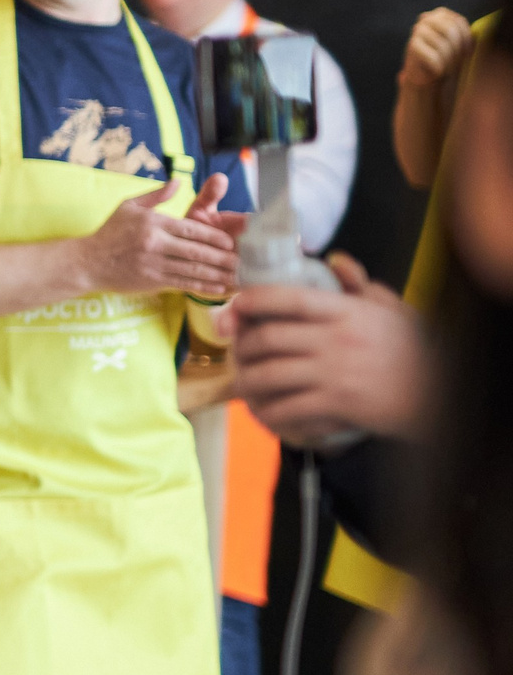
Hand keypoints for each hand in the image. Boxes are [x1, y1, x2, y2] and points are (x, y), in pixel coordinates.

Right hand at [79, 173, 241, 296]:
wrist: (87, 262)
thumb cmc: (109, 232)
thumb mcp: (128, 206)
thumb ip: (156, 196)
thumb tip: (178, 182)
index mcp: (153, 224)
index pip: (190, 229)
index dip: (213, 237)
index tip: (229, 241)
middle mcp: (154, 245)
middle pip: (195, 251)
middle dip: (221, 257)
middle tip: (241, 260)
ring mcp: (153, 265)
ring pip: (192, 269)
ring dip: (216, 273)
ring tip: (236, 275)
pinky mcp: (151, 281)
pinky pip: (182, 283)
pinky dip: (202, 286)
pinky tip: (218, 287)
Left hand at [222, 252, 424, 443]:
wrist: (440, 393)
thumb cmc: (412, 349)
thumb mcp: (391, 309)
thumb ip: (360, 285)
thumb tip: (335, 260)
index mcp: (346, 312)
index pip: (288, 298)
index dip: (252, 300)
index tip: (234, 306)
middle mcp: (336, 340)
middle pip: (267, 338)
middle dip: (241, 346)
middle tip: (234, 352)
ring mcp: (334, 374)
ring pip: (267, 376)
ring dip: (245, 382)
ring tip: (241, 384)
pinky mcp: (337, 405)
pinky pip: (286, 409)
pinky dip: (266, 414)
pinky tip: (263, 413)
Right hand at [397, 6, 472, 94]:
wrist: (425, 77)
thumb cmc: (446, 58)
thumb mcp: (458, 43)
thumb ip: (465, 33)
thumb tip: (475, 32)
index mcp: (441, 14)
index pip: (459, 22)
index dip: (466, 39)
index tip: (467, 53)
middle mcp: (427, 18)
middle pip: (450, 31)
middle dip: (456, 49)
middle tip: (456, 63)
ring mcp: (418, 30)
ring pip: (442, 44)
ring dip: (448, 60)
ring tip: (448, 68)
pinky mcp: (412, 45)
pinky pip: (434, 56)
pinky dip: (439, 67)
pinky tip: (438, 71)